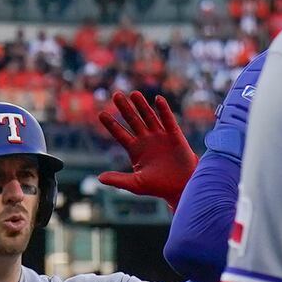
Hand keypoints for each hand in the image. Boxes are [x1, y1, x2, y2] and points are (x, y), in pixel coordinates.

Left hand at [93, 91, 197, 207]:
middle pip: (133, 120)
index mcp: (135, 149)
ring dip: (142, 105)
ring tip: (133, 93)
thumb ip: (118, 180)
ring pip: (149, 117)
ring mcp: (160, 136)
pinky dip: (164, 110)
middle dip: (125, 108)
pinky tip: (158, 99)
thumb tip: (99, 178)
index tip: (101, 114)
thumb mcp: (136, 184)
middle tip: (116, 94)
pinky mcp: (174, 135)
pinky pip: (168, 120)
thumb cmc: (159, 187)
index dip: (111, 124)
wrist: (182, 187)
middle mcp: (146, 139)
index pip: (120, 134)